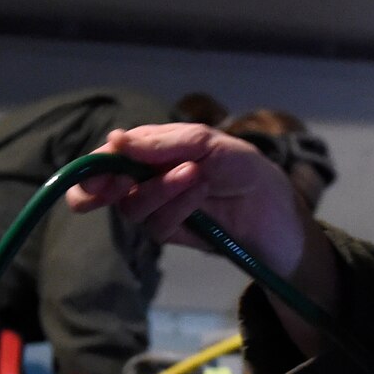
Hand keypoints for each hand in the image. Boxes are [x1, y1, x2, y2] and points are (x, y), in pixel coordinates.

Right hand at [66, 124, 316, 276]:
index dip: (96, 165)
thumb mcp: (209, 144)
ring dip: (159, 189)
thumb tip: (115, 140)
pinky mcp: (172, 233)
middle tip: (118, 184)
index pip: (112, 156)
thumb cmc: (245, 170)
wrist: (278, 213)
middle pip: (105, 188)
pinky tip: (201, 192)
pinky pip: (157, 224)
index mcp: (152, 150)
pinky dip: (177, 206)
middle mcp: (148, 178)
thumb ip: (164, 143)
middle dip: (106, 187)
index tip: (95, 174)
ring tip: (194, 174)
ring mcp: (158, 208)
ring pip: (132, 207)